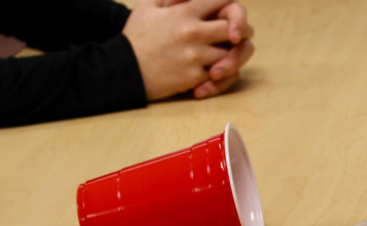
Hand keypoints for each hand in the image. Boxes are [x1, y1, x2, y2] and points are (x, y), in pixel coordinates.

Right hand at [124, 0, 254, 99]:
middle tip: (239, 36)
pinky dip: (221, 76)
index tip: (231, 12)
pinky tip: (214, 73)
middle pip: (236, 30)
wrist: (123, 70)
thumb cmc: (137, 37)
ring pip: (231, 54)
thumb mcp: (148, 5)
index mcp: (184, 12)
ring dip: (233, 55)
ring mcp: (195, 56)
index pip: (223, 0)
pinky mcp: (194, 77)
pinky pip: (221, 76)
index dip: (232, 5)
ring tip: (228, 55)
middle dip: (242, 32)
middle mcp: (193, 32)